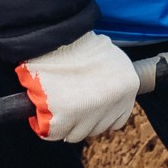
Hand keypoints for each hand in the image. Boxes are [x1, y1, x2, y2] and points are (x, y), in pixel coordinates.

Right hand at [14, 31, 141, 141]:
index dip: (100, 115)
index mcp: (128, 86)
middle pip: (96, 128)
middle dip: (80, 120)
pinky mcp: (65, 117)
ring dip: (63, 124)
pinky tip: (38, 114)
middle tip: (65, 104)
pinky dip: (44, 125)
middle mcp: (113, 102)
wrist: (56, 34)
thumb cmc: (77, 42)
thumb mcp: (108, 56)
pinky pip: (53, 133)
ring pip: (76, 134)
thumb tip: (101, 95)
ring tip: (51, 105)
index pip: (117, 119)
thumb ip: (111, 79)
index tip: (86, 108)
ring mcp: (90, 112)